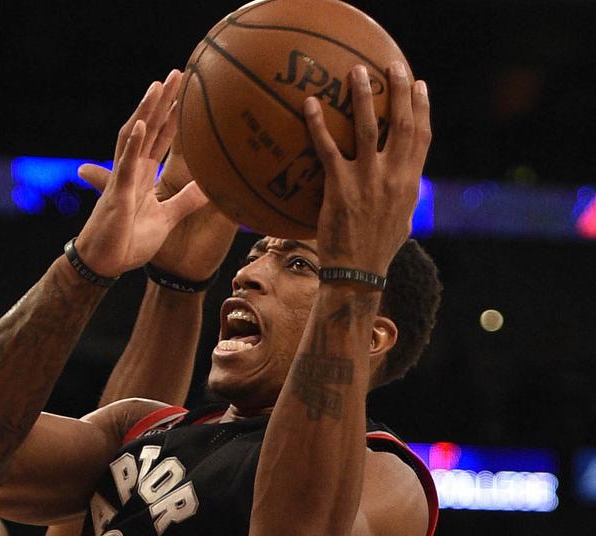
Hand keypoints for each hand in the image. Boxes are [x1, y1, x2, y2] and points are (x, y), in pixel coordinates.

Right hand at [73, 70, 208, 277]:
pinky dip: (134, 143)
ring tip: (157, 86)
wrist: (104, 264)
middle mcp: (131, 171)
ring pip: (135, 136)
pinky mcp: (118, 194)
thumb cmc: (128, 242)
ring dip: (146, 111)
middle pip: (149, 128)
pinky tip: (142, 123)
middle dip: (162, 101)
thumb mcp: (166, 219)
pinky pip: (126, 165)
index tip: (186, 91)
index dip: (173, 115)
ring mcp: (123, 179)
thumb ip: (185, 201)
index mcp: (142, 175)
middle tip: (177, 73)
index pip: (160, 138)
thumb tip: (209, 187)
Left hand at [305, 62, 430, 275]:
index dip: (422, 109)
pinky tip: (310, 105)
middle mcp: (393, 176)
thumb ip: (402, 196)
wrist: (357, 273)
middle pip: (401, 124)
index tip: (420, 85)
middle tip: (392, 65)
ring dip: (363, 96)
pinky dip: (318, 125)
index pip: (421, 137)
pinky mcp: (340, 187)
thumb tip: (402, 184)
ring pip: (368, 128)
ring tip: (355, 72)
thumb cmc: (376, 249)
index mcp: (410, 182)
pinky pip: (327, 149)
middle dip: (399, 91)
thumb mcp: (401, 221)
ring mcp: (367, 180)